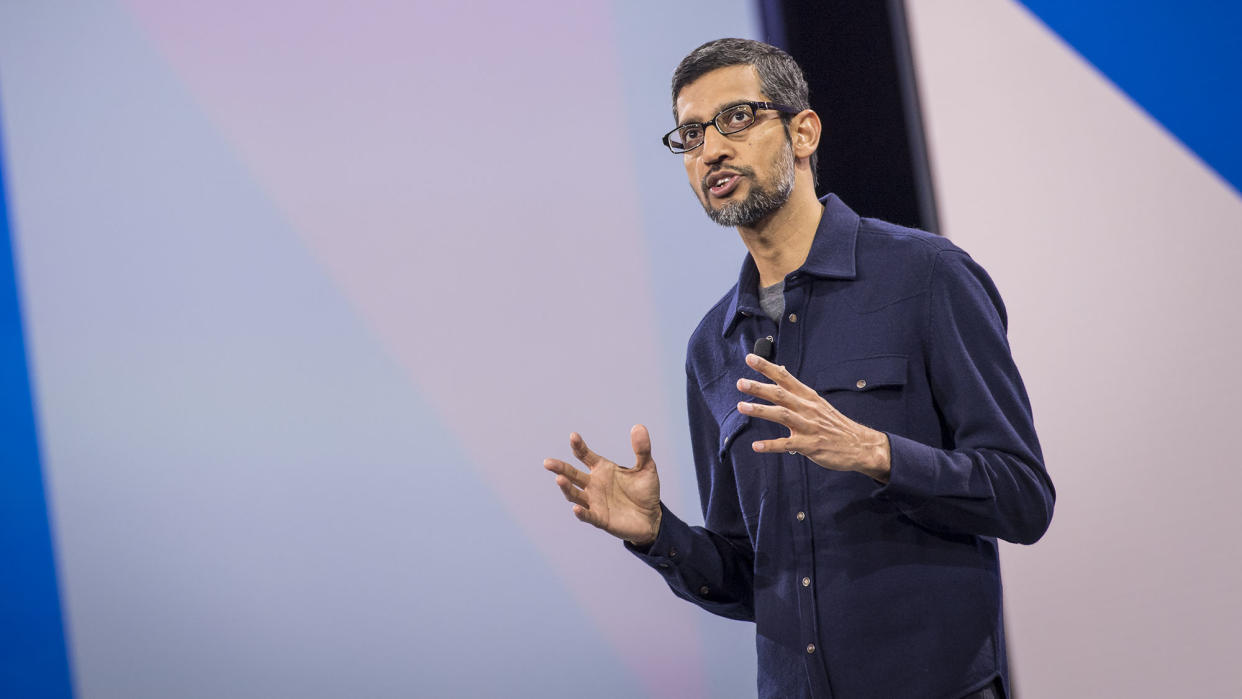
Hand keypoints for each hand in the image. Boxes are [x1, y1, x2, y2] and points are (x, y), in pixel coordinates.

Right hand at [543, 425, 662, 545]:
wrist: (651, 517)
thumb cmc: (645, 491)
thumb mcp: (646, 467)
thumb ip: (642, 449)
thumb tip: (639, 427)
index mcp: (602, 469)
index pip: (585, 455)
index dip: (578, 446)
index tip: (573, 436)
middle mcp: (594, 484)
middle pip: (572, 474)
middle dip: (560, 468)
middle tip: (548, 462)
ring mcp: (595, 502)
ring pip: (575, 494)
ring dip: (566, 488)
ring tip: (559, 479)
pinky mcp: (601, 519)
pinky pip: (588, 516)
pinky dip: (581, 513)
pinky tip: (575, 509)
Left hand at [735, 353, 890, 481]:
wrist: (860, 445)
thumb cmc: (835, 424)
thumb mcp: (817, 402)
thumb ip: (796, 390)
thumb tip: (780, 370)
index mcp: (808, 396)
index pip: (785, 377)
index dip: (767, 367)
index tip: (750, 357)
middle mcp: (808, 408)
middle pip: (780, 394)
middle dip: (759, 388)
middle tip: (740, 382)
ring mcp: (809, 427)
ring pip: (782, 415)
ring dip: (761, 410)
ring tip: (742, 406)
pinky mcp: (810, 445)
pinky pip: (787, 444)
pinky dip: (771, 445)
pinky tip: (756, 446)